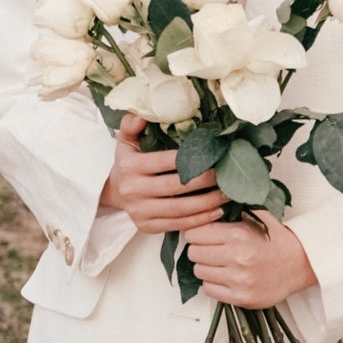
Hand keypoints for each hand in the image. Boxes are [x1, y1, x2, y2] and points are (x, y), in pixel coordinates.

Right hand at [100, 114, 225, 233]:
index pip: (165, 162)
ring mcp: (140, 212)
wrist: (115, 191)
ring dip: (207, 203)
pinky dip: (200, 219)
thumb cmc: (129, 161)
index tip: (212, 155)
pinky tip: (217, 211)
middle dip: (204, 181)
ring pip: (180, 209)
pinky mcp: (147, 227)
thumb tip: (142, 115)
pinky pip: (178, 224)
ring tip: (227, 194)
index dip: (190, 159)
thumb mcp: (126, 140)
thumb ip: (132, 125)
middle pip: (175, 186)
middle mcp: (133, 190)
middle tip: (226, 174)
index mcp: (130, 166)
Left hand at [187, 212, 317, 307]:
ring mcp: (238, 280)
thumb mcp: (258, 216)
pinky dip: (213, 284)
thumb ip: (234, 209)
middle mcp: (237, 257)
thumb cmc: (278, 242)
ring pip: (199, 272)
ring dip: (206, 267)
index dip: (196, 233)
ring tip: (220, 263)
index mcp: (238, 235)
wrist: (301, 264)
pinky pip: (209, 290)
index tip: (202, 235)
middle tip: (210, 249)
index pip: (195, 234)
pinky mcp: (241, 298)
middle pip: (194, 253)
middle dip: (199, 249)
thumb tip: (209, 205)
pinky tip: (224, 277)